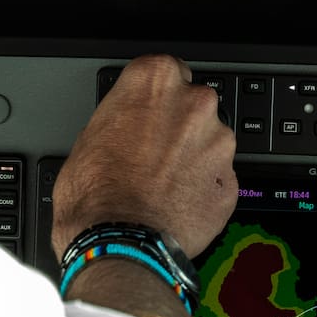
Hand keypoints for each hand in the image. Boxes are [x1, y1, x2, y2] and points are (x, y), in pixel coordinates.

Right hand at [52, 54, 237, 258]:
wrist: (119, 246)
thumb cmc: (95, 196)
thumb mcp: (86, 139)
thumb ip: (118, 119)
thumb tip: (123, 128)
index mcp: (154, 82)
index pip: (165, 70)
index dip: (154, 97)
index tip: (147, 112)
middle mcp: (194, 104)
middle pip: (193, 105)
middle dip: (177, 127)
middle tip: (150, 155)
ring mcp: (218, 143)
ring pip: (209, 143)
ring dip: (192, 159)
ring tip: (161, 186)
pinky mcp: (231, 182)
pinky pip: (217, 180)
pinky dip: (202, 190)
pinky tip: (175, 204)